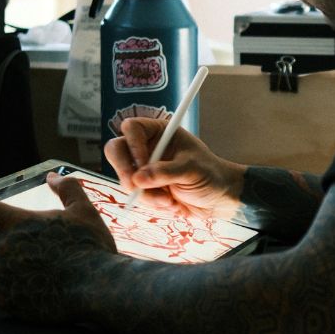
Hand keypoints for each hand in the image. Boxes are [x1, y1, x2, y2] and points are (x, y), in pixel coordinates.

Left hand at [0, 172, 117, 320]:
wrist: (98, 287)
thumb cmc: (91, 247)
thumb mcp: (84, 211)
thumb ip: (67, 189)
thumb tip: (52, 177)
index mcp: (19, 223)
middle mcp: (5, 248)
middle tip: (5, 246)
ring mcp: (4, 276)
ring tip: (24, 270)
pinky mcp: (8, 300)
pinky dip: (5, 290)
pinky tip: (25, 288)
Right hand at [104, 119, 245, 217]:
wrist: (219, 199)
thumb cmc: (211, 176)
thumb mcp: (192, 170)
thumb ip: (165, 172)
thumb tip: (138, 179)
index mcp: (160, 132)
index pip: (132, 128)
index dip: (133, 145)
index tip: (143, 163)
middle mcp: (148, 147)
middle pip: (116, 151)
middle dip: (125, 172)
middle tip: (134, 189)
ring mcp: (144, 168)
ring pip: (126, 179)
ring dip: (146, 195)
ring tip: (170, 202)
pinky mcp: (145, 187)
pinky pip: (135, 196)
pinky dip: (151, 204)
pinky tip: (171, 205)